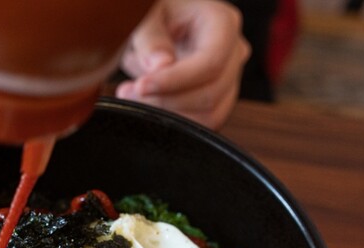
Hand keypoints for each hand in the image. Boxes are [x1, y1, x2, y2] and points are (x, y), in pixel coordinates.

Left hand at [115, 0, 249, 129]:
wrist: (161, 20)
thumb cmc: (157, 11)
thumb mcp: (148, 13)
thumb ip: (150, 36)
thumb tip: (159, 66)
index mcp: (223, 23)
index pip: (210, 64)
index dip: (175, 81)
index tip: (142, 86)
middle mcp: (234, 52)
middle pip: (210, 94)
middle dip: (166, 101)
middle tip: (128, 92)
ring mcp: (230, 78)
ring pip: (209, 115)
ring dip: (168, 114)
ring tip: (132, 95)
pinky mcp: (219, 98)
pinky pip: (201, 121)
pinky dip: (172, 120)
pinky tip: (146, 102)